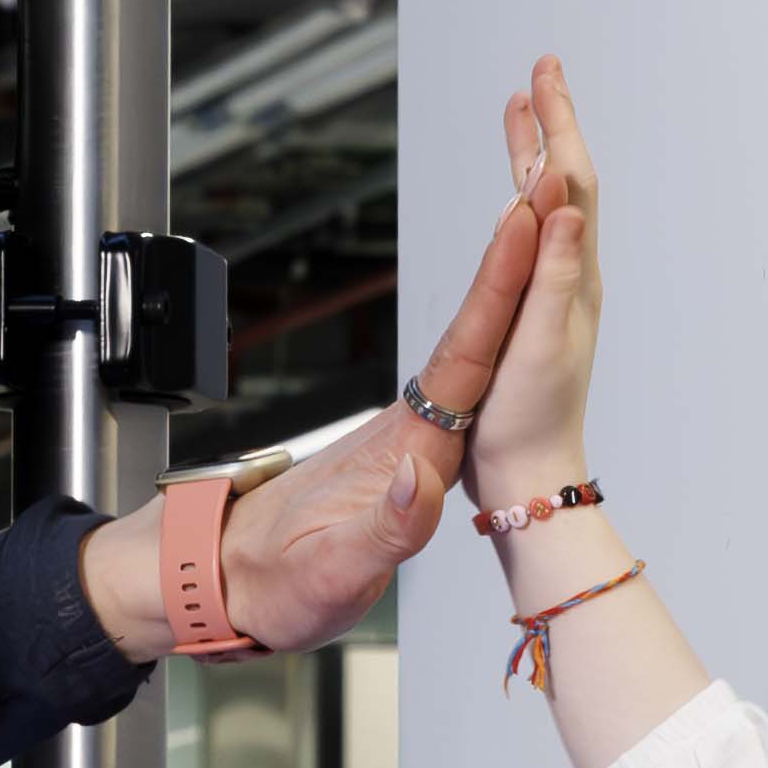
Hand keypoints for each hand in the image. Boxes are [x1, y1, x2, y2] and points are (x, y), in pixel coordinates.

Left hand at [52, 90, 556, 662]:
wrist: (213, 582)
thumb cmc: (270, 584)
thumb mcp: (332, 572)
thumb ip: (386, 529)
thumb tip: (423, 475)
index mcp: (405, 450)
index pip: (463, 356)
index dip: (498, 291)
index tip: (526, 223)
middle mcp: (409, 432)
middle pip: (475, 333)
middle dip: (516, 261)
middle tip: (553, 184)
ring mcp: (406, 439)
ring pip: (471, 350)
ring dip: (508, 288)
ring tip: (544, 220)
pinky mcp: (403, 454)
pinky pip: (463, 380)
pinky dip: (492, 335)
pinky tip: (506, 320)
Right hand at [447, 55, 604, 524]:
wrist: (527, 475)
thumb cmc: (529, 418)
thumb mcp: (541, 340)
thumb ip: (553, 268)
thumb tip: (562, 197)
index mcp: (573, 276)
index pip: (574, 182)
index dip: (560, 123)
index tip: (544, 73)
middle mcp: (570, 276)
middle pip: (566, 182)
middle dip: (552, 123)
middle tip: (539, 71)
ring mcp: (554, 292)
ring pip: (548, 205)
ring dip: (536, 154)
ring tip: (520, 111)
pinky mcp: (535, 310)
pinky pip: (532, 236)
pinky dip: (523, 200)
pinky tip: (513, 196)